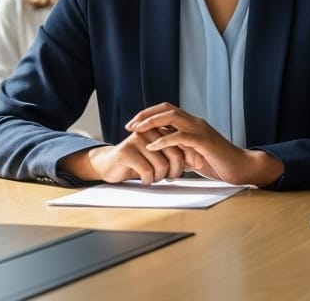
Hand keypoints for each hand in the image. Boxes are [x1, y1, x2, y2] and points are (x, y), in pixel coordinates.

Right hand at [63, 125, 186, 184]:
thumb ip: (176, 154)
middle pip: (175, 155)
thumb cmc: (138, 162)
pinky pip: (147, 171)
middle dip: (175, 171)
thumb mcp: (160, 155)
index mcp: (159, 128)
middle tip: (170, 178)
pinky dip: (148, 180)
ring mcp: (137, 140)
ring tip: (154, 178)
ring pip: (162, 166)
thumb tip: (199, 161)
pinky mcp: (126, 151)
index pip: (183, 142)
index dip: (190, 157)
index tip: (194, 166)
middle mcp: (149, 131)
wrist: (110, 165)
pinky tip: (144, 179)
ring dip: (160, 178)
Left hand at [129, 102, 283, 186]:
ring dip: (151, 122)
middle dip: (145, 115)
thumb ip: (179, 151)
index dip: (149, 115)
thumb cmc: (218, 163)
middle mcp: (195, 123)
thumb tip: (161, 154)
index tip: (133, 125)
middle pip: (166, 109)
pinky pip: (180, 136)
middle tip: (129, 125)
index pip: (167, 111)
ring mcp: (200, 130)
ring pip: (172, 117)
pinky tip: (152, 145)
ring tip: (136, 130)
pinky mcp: (203, 141)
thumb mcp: (193, 155)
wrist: (241, 167)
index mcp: (192, 125)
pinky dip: (164, 140)